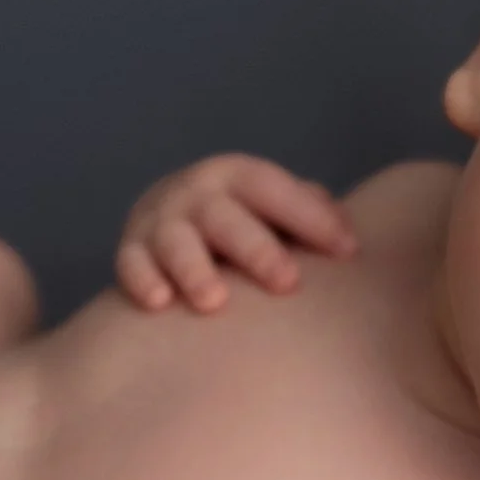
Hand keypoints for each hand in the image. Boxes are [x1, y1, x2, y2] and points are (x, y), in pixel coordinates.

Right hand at [116, 154, 357, 312]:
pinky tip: (160, 303)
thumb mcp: (273, 203)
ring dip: (195, 271)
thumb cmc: (242, 216)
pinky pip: (131, 264)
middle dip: (257, 250)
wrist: (166, 211)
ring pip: (176, 243)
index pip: (276, 191)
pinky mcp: (131, 251)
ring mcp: (160, 223)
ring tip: (215, 303)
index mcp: (237, 177)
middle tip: (287, 283)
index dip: (312, 218)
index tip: (347, 252)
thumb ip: (310, 212)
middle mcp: (196, 195)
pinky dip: (142, 281)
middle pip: (226, 219)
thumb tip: (348, 237)